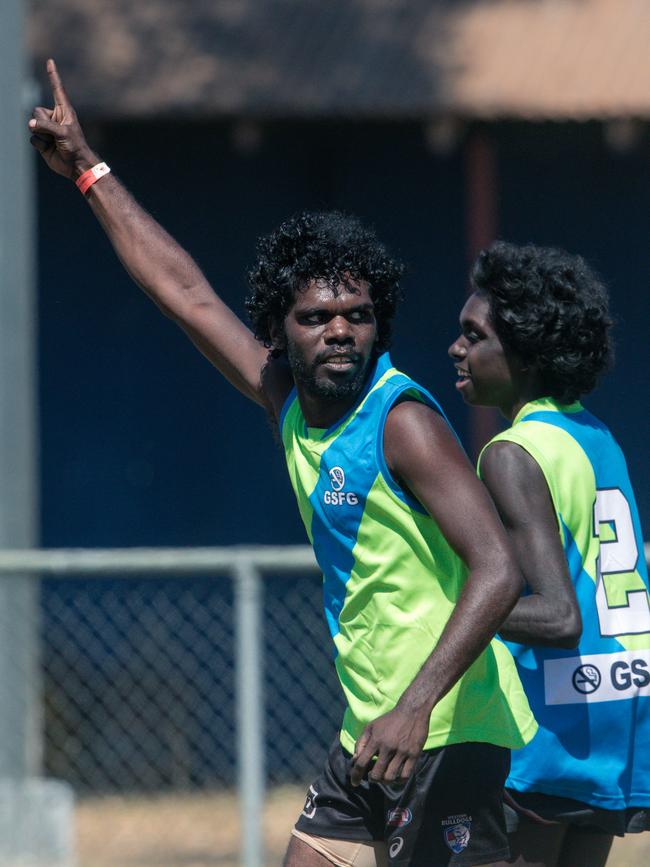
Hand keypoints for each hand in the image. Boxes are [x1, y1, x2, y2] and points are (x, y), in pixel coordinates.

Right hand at [28, 58, 96, 178]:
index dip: (52, 75)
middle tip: (55, 134)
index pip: (56, 89)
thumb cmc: (75, 147)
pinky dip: (39, 144)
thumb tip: (31, 125)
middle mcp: (54, 117)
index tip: (50, 61)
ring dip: (41, 136)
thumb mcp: (63, 133)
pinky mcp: (42, 140)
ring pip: (32, 125)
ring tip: (54, 143)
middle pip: (36, 111)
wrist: (76, 166)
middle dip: (42, 123)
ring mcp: (47, 129)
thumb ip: (46, 126)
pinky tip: (50, 149)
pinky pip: (32, 138)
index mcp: (64, 111)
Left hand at [349, 704, 428, 786]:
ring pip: (390, 777)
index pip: (362, 762)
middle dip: (372, 779)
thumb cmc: (389, 720)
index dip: (356, 775)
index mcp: (376, 739)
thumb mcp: (371, 726)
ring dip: (384, 781)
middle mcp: (388, 747)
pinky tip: (396, 778)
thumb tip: (355, 759)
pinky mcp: (414, 755)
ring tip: (383, 778)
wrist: (412, 710)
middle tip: (372, 777)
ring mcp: (402, 752)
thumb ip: (361, 742)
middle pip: (376, 774)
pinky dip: (398, 781)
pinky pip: (405, 776)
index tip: (354, 782)